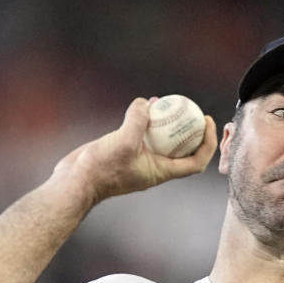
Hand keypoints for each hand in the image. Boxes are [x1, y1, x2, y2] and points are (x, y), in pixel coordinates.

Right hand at [53, 97, 217, 204]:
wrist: (76, 181)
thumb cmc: (101, 169)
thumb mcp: (123, 142)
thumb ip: (137, 121)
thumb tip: (146, 103)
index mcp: (162, 171)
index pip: (196, 161)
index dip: (207, 143)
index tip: (207, 122)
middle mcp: (155, 166)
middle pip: (182, 148)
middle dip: (190, 129)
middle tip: (191, 108)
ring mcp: (140, 158)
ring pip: (161, 139)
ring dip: (167, 121)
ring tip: (166, 101)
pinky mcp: (126, 150)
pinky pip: (143, 133)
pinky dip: (146, 120)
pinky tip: (143, 104)